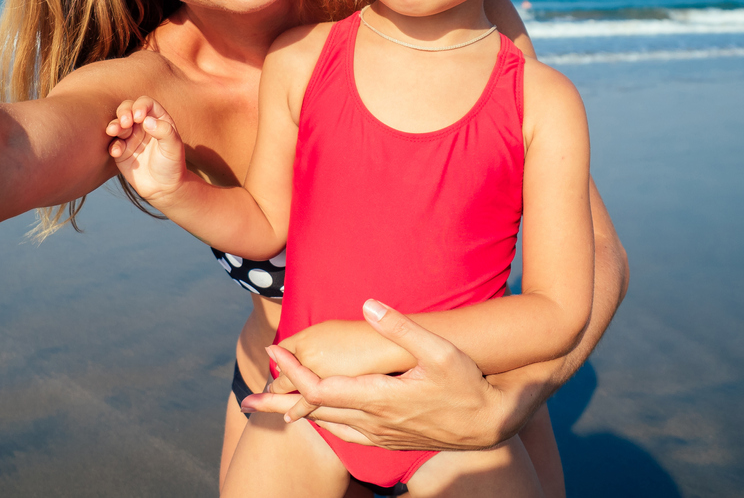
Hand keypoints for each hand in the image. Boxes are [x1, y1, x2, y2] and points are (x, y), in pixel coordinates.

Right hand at [105, 96, 184, 202]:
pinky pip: (113, 144)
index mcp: (158, 119)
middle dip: (123, 112)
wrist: (164, 188)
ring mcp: (130, 138)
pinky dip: (113, 146)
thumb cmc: (172, 165)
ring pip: (117, 124)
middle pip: (128, 109)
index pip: (146, 104)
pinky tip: (117, 152)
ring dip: (114, 125)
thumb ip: (165, 132)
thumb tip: (146, 121)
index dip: (140, 106)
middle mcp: (142, 125)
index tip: (139, 117)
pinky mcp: (121, 152)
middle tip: (125, 123)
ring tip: (114, 131)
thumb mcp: (174, 147)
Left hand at [243, 299, 507, 450]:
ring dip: (300, 414)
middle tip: (252, 393)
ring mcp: (381, 435)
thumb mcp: (439, 350)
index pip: (320, 388)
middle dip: (281, 400)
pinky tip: (322, 419)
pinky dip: (326, 423)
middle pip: (315, 412)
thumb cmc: (467, 382)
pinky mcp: (390, 440)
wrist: (492, 422)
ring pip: (329, 426)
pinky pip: (347, 435)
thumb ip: (401, 327)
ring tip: (276, 408)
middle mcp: (373, 422)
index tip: (272, 350)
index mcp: (377, 398)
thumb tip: (369, 304)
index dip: (292, 371)